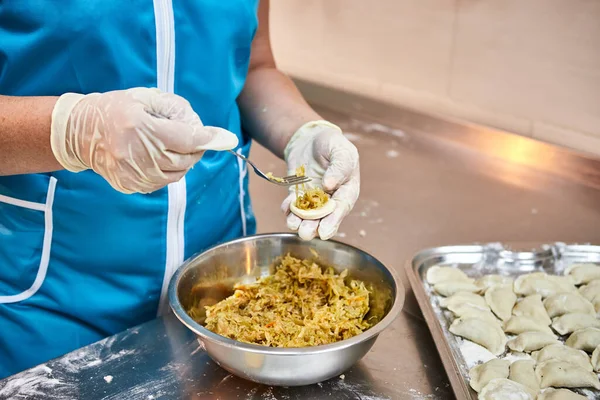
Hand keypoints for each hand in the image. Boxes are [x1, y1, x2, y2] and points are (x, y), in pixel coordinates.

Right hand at [50, 87, 237, 193]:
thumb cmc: (115, 110)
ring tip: (171, 147)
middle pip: (186, 159)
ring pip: (177, 174)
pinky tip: (158, 158)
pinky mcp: (131, 185)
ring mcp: (134, 174)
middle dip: (195, 149)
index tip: (226, 138)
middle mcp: (139, 154)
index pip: (187, 139)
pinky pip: (162, 182)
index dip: (209, 139)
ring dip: (183, 161)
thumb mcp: (144, 99)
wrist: (79, 134)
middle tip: (190, 138)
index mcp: (142, 128)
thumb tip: (206, 130)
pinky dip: (168, 171)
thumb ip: (177, 110)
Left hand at [282, 120, 359, 239]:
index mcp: (347, 191)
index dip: (333, 221)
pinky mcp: (298, 195)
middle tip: (306, 233)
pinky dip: (288, 209)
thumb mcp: (341, 150)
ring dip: (299, 222)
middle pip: (323, 219)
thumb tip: (329, 185)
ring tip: (293, 224)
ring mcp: (313, 199)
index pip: (341, 209)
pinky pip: (293, 206)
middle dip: (314, 227)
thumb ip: (339, 167)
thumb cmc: (332, 144)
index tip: (324, 232)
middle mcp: (331, 199)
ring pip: (307, 216)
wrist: (311, 138)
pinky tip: (285, 208)